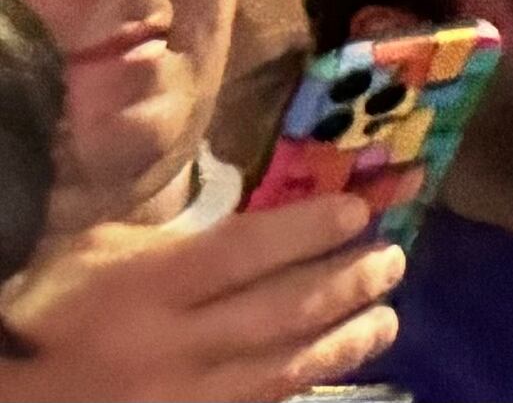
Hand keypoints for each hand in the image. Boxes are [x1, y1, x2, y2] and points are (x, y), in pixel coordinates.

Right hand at [0, 194, 401, 401]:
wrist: (18, 388)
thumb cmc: (56, 305)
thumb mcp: (102, 252)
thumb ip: (180, 238)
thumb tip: (267, 215)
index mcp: (142, 289)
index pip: (242, 253)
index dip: (307, 230)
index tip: (357, 212)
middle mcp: (168, 347)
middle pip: (279, 312)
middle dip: (345, 284)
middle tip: (391, 259)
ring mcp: (182, 397)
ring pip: (283, 368)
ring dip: (344, 339)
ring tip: (387, 316)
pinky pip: (262, 402)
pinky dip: (305, 379)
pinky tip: (336, 360)